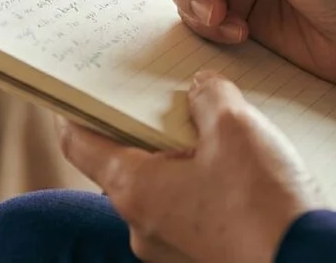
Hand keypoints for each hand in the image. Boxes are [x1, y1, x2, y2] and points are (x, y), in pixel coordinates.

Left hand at [57, 71, 322, 262]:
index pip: (79, 144)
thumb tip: (201, 89)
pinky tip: (239, 172)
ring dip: (181, 159)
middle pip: (125, 164)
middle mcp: (142, 226)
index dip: (71, 111)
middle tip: (169, 100)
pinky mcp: (202, 260)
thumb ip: (209, 96)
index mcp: (135, 189)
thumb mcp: (236, 127)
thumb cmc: (266, 204)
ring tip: (217, 133)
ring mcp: (171, 250)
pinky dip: (203, 187)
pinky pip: (190, 213)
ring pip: (162, 189)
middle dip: (145, 129)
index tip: (69, 92)